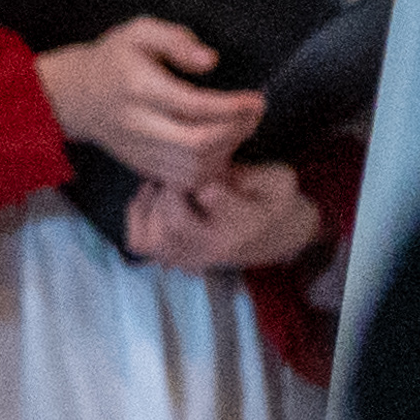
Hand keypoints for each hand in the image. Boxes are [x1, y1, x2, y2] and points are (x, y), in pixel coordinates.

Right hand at [38, 17, 266, 183]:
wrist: (76, 95)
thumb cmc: (115, 59)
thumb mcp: (139, 32)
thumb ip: (175, 40)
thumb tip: (210, 61)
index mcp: (139, 88)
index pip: (193, 106)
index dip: (232, 107)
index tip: (257, 100)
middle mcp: (138, 124)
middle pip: (196, 144)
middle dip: (234, 132)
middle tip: (253, 115)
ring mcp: (139, 150)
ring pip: (191, 168)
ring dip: (225, 153)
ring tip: (239, 129)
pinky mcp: (141, 166)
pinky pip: (182, 180)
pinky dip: (209, 170)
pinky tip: (220, 149)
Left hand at [118, 158, 331, 275]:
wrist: (281, 237)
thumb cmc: (278, 203)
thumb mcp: (278, 179)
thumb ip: (249, 173)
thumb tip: (208, 167)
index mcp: (241, 225)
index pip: (209, 196)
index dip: (200, 172)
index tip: (204, 160)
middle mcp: (212, 248)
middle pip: (174, 222)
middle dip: (170, 189)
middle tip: (177, 171)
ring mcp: (192, 258)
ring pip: (152, 239)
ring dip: (150, 204)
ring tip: (162, 183)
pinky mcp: (177, 259)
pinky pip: (141, 244)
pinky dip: (138, 216)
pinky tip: (151, 196)